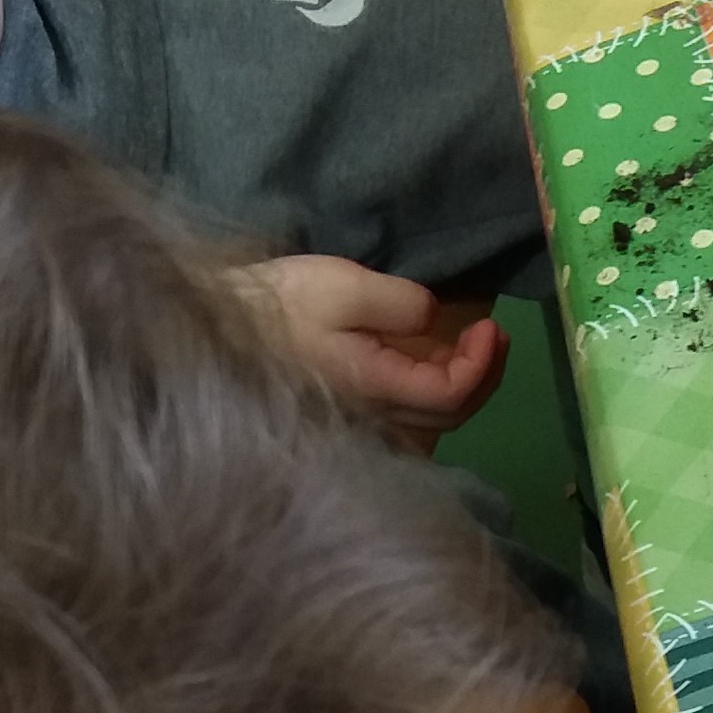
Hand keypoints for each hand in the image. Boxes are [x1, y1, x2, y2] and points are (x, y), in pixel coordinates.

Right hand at [244, 255, 508, 446]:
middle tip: (496, 336)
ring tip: (475, 349)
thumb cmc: (277, 305)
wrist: (216, 331)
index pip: (452, 394)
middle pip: (449, 416)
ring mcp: (361, 425)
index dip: (483, 365)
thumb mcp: (340, 286)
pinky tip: (431, 370)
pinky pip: (406, 422)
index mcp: (378, 388)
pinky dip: (431, 398)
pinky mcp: (347, 418)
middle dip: (483, 375)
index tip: (490, 327)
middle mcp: (375, 420)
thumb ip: (399, 303)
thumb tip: (434, 319)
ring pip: (430, 426)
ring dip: (461, 388)